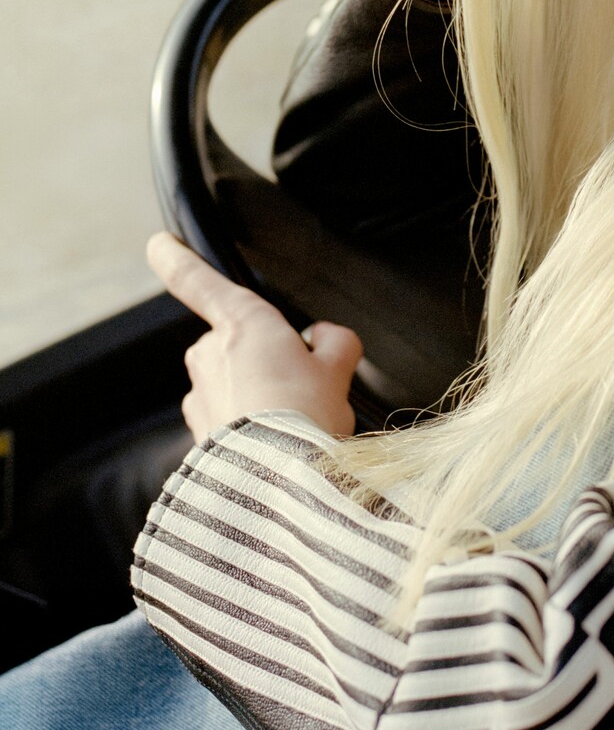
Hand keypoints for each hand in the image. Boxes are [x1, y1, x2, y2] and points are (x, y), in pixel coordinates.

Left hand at [147, 232, 359, 443]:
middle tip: (308, 382)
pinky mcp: (199, 434)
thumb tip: (327, 338)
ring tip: (298, 421)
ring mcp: (200, 396)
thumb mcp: (338, 369)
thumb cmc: (306, 417)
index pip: (198, 281)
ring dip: (259, 394)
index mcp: (242, 323)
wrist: (277, 484)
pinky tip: (278, 446)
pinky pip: (227, 419)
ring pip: (232, 382)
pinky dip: (249, 427)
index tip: (157, 245)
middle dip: (267, 356)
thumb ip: (334, 342)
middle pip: (236, 342)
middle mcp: (210, 354)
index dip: (176, 259)